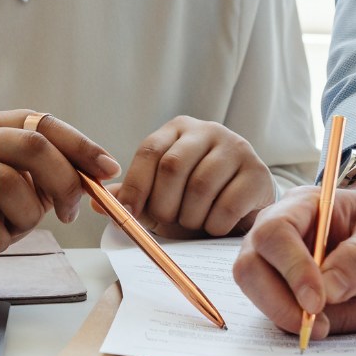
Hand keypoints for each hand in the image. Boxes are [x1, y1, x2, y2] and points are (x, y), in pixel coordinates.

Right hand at [0, 109, 120, 252]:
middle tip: (71, 211)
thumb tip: (89, 176)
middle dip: (65, 180)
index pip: (42, 123)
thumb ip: (40, 166)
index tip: (108, 167)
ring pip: (13, 185)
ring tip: (11, 224)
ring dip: (27, 214)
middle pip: (34, 146)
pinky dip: (1, 235)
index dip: (80, 144)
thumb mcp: (9, 176)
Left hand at [110, 116, 275, 237]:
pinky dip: (214, 225)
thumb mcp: (161, 193)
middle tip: (166, 223)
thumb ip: (132, 195)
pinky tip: (215, 226)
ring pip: (200, 186)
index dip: (135, 185)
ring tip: (193, 223)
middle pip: (173, 166)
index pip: (150, 150)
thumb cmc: (195, 198)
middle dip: (163, 204)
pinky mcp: (258, 172)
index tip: (127, 214)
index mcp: (179, 129)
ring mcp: (236, 147)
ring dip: (190, 217)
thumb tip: (97, 202)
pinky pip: (227, 205)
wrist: (245, 202)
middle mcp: (208, 130)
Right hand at [232, 171, 355, 339]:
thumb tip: (329, 292)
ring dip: (323, 320)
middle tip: (323, 327)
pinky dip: (338, 324)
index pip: (274, 233)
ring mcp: (277, 266)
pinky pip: (298, 319)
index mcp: (299, 206)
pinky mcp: (288, 294)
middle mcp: (277, 235)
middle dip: (283, 307)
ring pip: (272, 304)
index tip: (318, 302)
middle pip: (251, 271)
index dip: (290, 269)